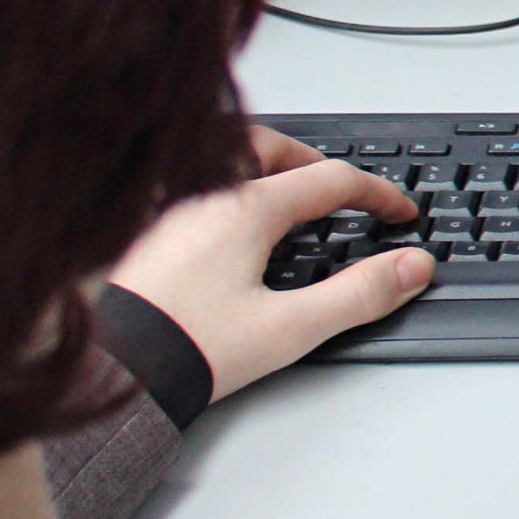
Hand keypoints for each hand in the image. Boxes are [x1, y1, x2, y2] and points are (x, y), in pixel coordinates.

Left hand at [107, 126, 435, 399]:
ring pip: (224, 159)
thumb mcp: (289, 328)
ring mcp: (167, 208)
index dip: (377, 193)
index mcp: (246, 208)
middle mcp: (204, 194)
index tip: (399, 213)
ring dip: (266, 165)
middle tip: (342, 189)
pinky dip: (226, 186)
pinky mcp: (142, 231)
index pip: (331, 180)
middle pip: (271, 148)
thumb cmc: (184, 348)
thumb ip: (359, 294)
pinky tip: (227, 219)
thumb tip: (412, 267)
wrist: (106, 370)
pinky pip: (193, 183)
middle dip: (315, 162)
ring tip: (286, 192)